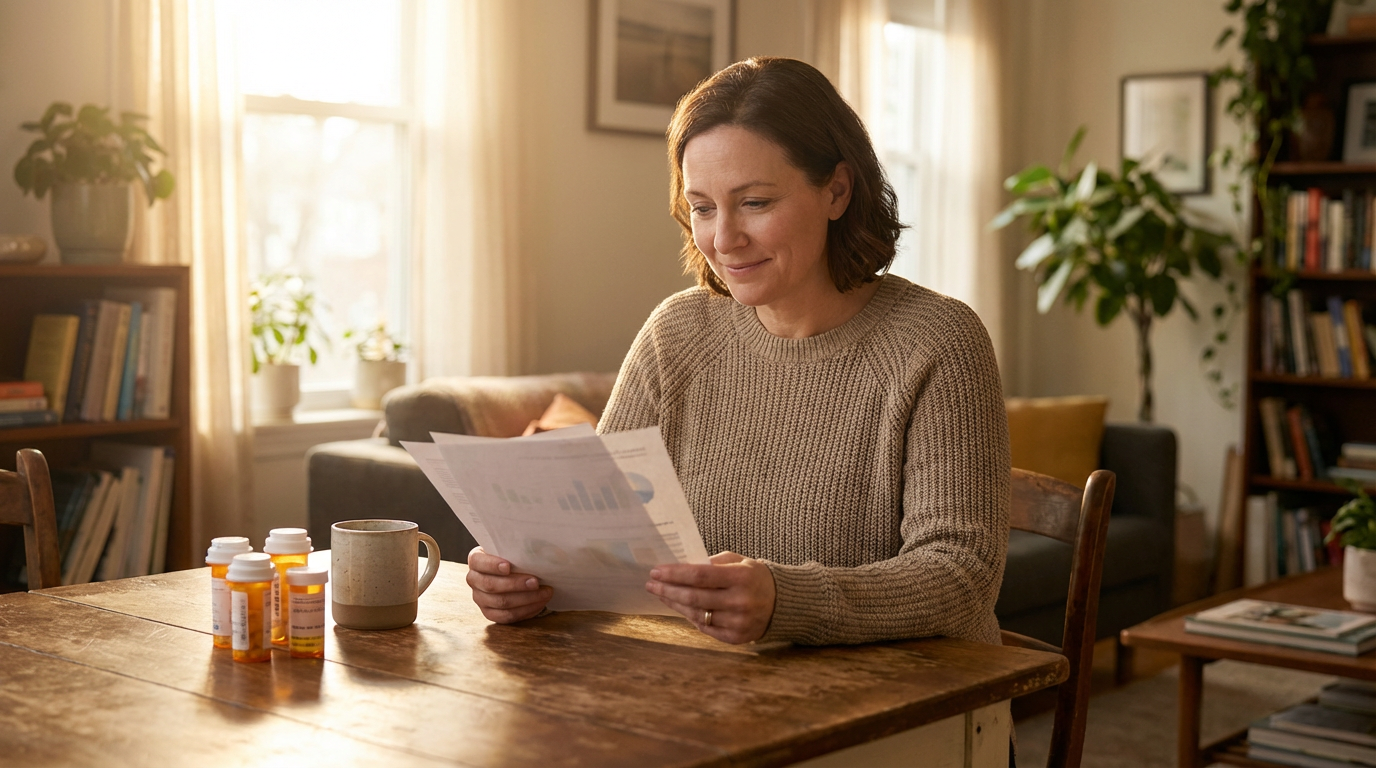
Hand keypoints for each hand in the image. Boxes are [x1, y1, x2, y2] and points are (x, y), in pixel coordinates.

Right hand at [465, 546, 553, 623]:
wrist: (514, 572)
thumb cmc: (513, 558)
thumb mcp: (511, 550)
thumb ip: (517, 550)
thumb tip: (538, 551)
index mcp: (476, 560)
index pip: (478, 562)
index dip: (492, 565)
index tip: (508, 566)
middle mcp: (474, 580)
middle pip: (491, 585)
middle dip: (515, 584)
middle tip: (535, 582)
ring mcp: (480, 598)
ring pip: (501, 603)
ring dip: (526, 599)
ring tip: (544, 593)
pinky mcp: (489, 613)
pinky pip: (506, 616)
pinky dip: (525, 611)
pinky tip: (539, 603)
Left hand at [645, 551, 775, 643]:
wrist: (782, 603)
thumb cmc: (755, 577)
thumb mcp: (739, 561)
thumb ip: (712, 563)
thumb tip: (681, 567)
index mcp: (741, 578)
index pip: (699, 575)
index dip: (674, 574)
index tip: (656, 571)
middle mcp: (740, 601)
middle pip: (694, 597)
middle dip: (668, 590)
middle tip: (651, 584)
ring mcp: (738, 622)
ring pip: (696, 614)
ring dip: (675, 604)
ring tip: (661, 595)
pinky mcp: (736, 638)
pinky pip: (705, 628)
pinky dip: (691, 617)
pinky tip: (681, 607)